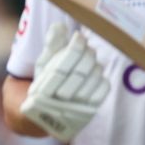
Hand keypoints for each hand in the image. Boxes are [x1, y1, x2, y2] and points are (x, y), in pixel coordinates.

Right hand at [18, 20, 106, 141]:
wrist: (45, 117)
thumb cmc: (43, 84)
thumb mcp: (42, 66)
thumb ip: (51, 47)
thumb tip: (60, 26)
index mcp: (41, 91)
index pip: (62, 66)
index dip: (73, 49)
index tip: (79, 36)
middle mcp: (58, 104)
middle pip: (79, 73)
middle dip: (85, 55)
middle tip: (87, 46)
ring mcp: (76, 110)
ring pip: (92, 81)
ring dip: (95, 65)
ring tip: (91, 57)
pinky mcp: (90, 113)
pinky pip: (102, 92)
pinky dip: (102, 78)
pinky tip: (97, 71)